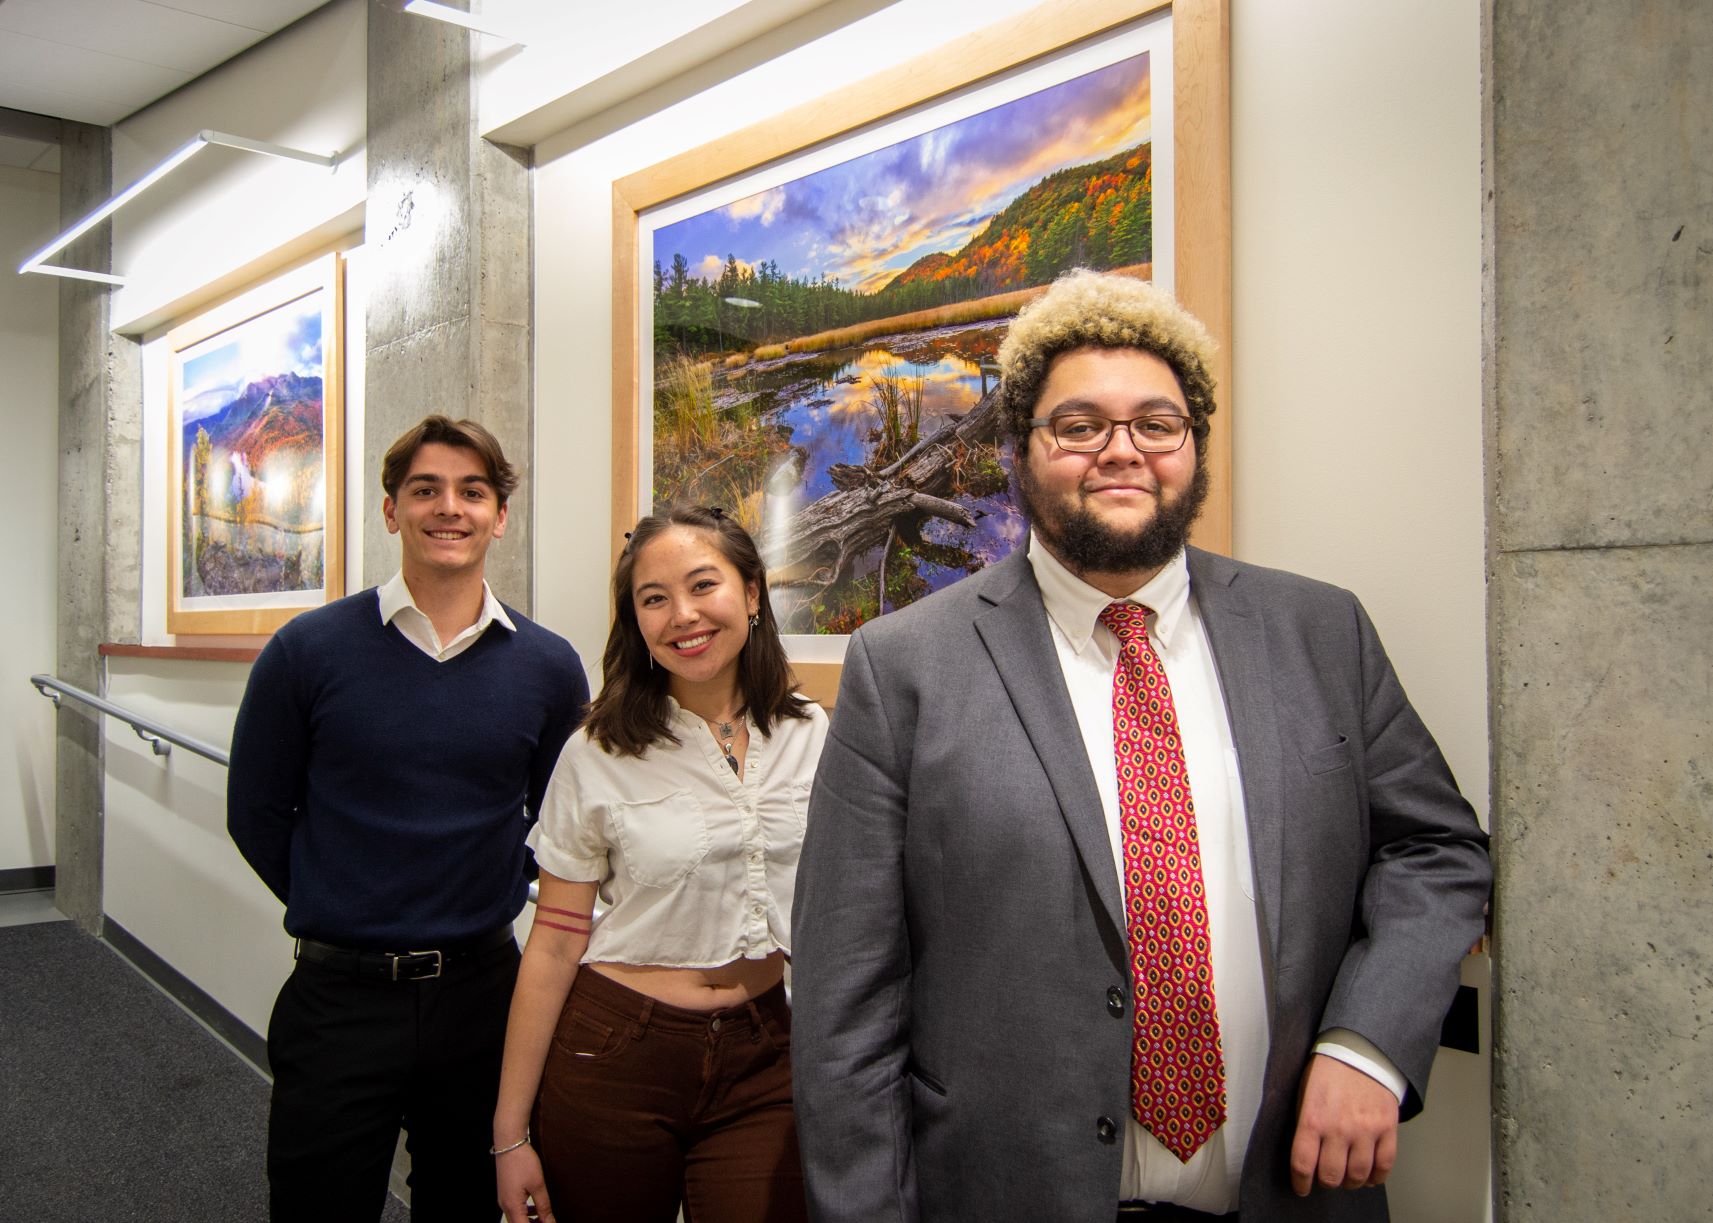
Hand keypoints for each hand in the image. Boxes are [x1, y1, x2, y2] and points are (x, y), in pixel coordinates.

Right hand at [497, 1143, 554, 1222]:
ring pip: (516, 1219)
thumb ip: (544, 1206)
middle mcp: (505, 1206)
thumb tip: (550, 1222)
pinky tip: (537, 1208)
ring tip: (545, 1218)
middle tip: (548, 1222)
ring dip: (530, 1222)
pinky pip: (515, 1210)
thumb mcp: (538, 1185)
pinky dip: (526, 1213)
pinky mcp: (505, 1193)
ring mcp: (504, 1200)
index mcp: (512, 1206)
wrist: (509, 1144)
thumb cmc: (522, 1161)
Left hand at [1289, 1053, 1399, 1195]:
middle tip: (1326, 1178)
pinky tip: (1370, 1177)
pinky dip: (1377, 1178)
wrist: (1360, 1050)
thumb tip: (1304, 1155)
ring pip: (1359, 1175)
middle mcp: (1339, 1128)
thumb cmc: (1327, 1070)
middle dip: (1326, 1182)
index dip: (1301, 1183)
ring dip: (1351, 1182)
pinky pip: (1384, 1165)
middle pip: (1332, 1176)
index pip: (1303, 1164)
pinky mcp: (1387, 1128)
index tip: (1302, 1188)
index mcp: (1313, 1118)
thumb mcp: (1304, 1093)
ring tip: (1347, 1177)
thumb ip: (1304, 1124)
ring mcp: (1366, 1130)